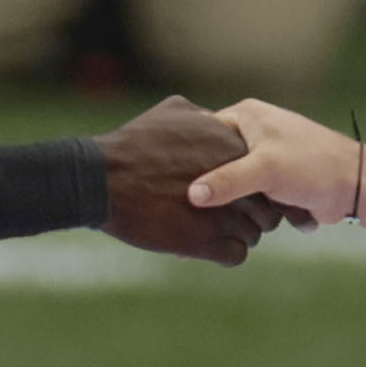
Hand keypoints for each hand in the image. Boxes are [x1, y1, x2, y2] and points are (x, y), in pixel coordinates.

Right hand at [103, 94, 278, 264]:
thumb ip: (201, 117)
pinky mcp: (207, 242)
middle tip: (226, 216)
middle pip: (264, 205)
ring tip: (213, 232)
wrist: (101, 177)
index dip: (250, 184)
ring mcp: (224, 213)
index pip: (261, 171)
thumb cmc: (133, 144)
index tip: (234, 192)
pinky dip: (225, 253)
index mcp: (233, 148)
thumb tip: (210, 118)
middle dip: (250, 213)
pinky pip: (236, 254)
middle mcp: (236, 181)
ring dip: (238, 235)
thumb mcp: (172, 111)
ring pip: (254, 233)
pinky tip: (205, 246)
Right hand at [193, 95, 362, 224]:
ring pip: (231, 184)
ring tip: (216, 219)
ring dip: (232, 203)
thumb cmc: (314, 166)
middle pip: (215, 162)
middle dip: (210, 186)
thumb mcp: (266, 169)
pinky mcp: (273, 182)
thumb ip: (228, 181)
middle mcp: (251, 133)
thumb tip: (192, 195)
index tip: (172, 180)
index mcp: (245, 116)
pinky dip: (249, 212)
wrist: (355, 187)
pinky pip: (249, 198)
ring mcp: (263, 158)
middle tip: (189, 208)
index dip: (188, 157)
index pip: (202, 134)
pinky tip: (239, 225)